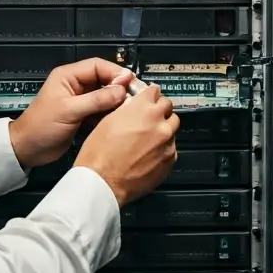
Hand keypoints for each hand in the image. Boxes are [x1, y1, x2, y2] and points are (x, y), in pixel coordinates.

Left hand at [8, 59, 134, 168]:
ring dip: (117, 102)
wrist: (28, 149)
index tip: (131, 83)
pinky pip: (102, 110)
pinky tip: (118, 120)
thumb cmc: (41, 126)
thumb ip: (96, 99)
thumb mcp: (69, 111)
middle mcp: (76, 85)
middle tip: (135, 97)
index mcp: (68, 76)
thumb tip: (121, 90)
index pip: (98, 66)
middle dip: (119, 88)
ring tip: (129, 110)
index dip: (116, 72)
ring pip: (106, 96)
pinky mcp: (84, 115)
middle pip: (104, 80)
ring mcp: (80, 101)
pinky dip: (110, 115)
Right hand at [74, 82, 178, 206]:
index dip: (150, 95)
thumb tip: (135, 107)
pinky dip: (163, 148)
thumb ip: (128, 110)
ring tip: (148, 138)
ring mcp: (167, 142)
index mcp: (142, 109)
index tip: (149, 98)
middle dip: (159, 110)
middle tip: (148, 118)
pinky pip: (172, 147)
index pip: (155, 90)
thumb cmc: (99, 155)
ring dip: (163, 128)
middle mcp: (158, 123)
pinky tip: (149, 153)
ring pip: (172, 127)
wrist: (103, 182)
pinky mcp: (170, 160)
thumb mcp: (108, 120)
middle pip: (168, 106)